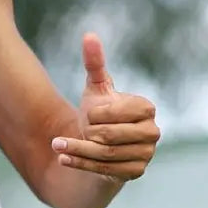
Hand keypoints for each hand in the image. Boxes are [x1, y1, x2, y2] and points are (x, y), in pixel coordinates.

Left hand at [51, 33, 160, 182]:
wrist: (100, 142)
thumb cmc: (100, 112)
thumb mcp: (95, 88)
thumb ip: (94, 63)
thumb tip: (88, 35)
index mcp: (146, 108)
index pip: (118, 112)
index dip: (98, 113)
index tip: (86, 112)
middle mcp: (153, 132)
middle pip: (112, 136)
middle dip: (87, 133)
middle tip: (67, 129)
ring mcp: (146, 154)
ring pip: (106, 154)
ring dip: (77, 150)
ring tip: (55, 145)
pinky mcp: (136, 172)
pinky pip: (106, 170)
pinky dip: (82, 164)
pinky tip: (62, 158)